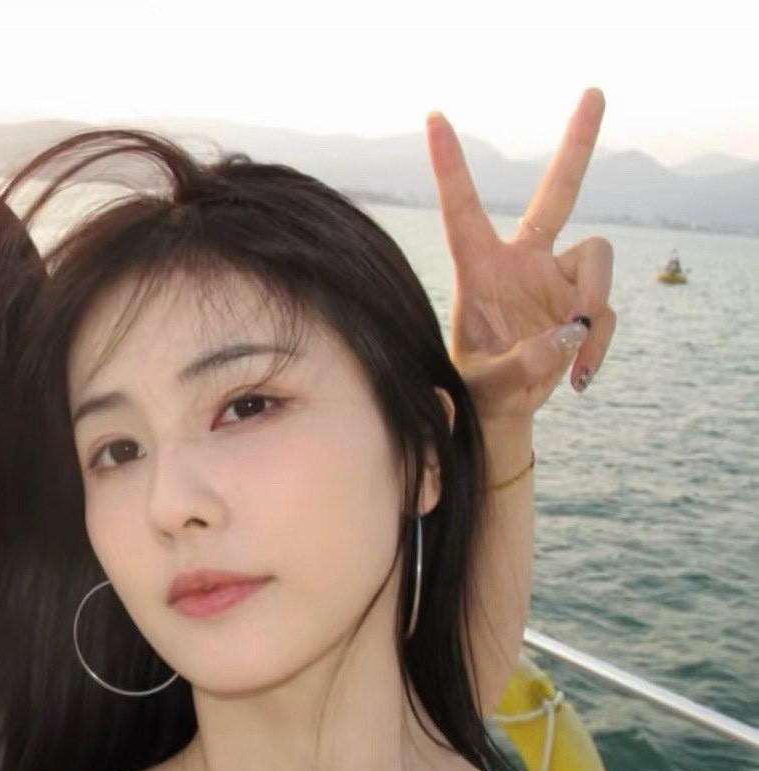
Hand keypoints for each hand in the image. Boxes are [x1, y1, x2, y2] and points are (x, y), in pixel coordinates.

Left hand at [427, 88, 615, 421]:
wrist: (500, 409)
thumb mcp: (485, 385)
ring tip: (570, 350)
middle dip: (577, 144)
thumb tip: (567, 335)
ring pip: (598, 257)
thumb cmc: (475, 390)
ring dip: (592, 303)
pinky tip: (580, 373)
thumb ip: (521, 365)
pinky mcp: (581, 300)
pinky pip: (604, 308)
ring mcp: (555, 277)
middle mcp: (520, 261)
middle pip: (556, 193)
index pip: (462, 209)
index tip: (435, 117)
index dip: (450, 165)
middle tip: (594, 92)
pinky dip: (597, 342)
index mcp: (477, 269)